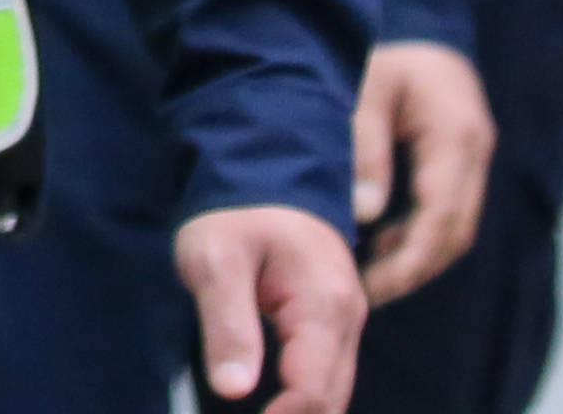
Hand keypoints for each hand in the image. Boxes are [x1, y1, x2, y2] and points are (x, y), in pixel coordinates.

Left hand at [175, 203, 365, 413]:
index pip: (313, 394)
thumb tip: (233, 391)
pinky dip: (300, 398)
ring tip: (253, 412)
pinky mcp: (334, 324)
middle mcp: (347, 319)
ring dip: (297, 412)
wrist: (262, 172)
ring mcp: (346, 322)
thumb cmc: (234, 213)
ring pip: (332, 394)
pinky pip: (325, 375)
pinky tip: (268, 405)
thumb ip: (227, 324)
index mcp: (324, 305)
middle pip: (330, 403)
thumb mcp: (215, 259)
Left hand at [347, 40, 493, 302]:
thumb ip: (365, 150)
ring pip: (456, 226)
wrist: (416, 13)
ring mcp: (474, 155)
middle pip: (455, 232)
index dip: (410, 261)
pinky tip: (383, 241)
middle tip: (365, 292)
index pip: (442, 217)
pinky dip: (420, 233)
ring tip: (369, 274)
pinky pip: (450, 209)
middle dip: (413, 268)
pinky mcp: (463, 158)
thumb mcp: (365, 91)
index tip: (371, 288)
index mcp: (455, 135)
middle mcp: (475, 151)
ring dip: (418, 255)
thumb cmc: (384, 49)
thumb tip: (365, 216)